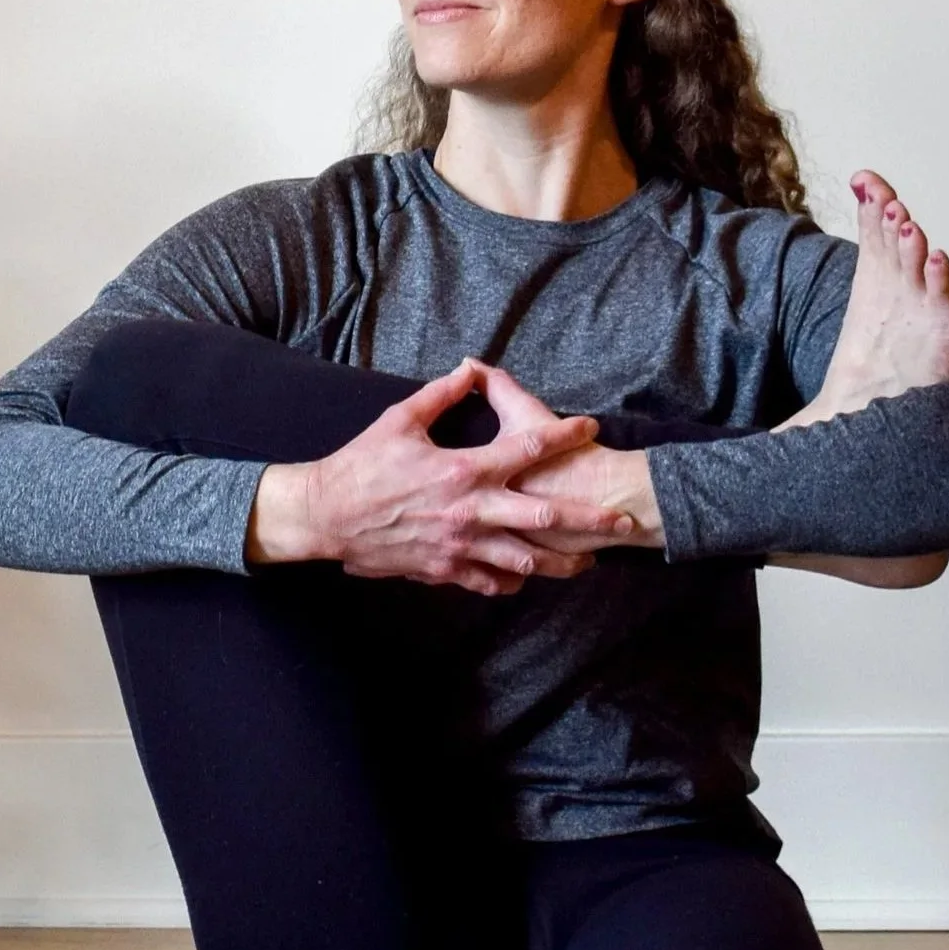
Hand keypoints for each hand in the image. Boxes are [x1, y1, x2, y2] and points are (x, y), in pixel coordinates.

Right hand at [246, 360, 645, 595]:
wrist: (326, 516)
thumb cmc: (361, 465)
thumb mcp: (399, 420)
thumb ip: (441, 394)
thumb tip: (470, 368)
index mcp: (463, 468)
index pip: (527, 448)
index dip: (564, 435)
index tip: (592, 428)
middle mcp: (470, 510)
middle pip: (544, 517)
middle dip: (588, 520)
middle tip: (622, 521)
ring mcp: (459, 545)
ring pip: (524, 559)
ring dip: (561, 563)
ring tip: (588, 564)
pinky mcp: (443, 569)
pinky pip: (487, 580)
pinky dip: (511, 581)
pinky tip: (526, 579)